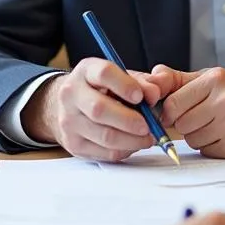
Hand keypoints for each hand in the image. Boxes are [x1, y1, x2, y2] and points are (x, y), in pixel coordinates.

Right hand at [21, 57, 160, 160]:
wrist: (71, 105)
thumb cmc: (101, 89)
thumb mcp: (121, 78)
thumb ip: (142, 82)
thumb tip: (154, 93)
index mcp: (85, 71)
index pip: (104, 74)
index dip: (125, 85)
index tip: (141, 96)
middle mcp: (71, 94)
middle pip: (99, 109)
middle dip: (129, 120)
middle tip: (147, 125)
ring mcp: (69, 121)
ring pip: (105, 136)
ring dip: (132, 140)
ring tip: (146, 137)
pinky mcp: (74, 145)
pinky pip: (105, 153)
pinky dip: (125, 150)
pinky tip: (132, 144)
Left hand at [148, 65, 224, 157]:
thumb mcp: (209, 78)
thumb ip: (178, 80)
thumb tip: (151, 78)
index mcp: (215, 80)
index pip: (173, 104)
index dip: (169, 113)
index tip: (174, 114)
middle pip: (181, 124)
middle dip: (185, 125)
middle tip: (200, 118)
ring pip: (192, 140)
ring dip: (198, 137)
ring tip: (215, 126)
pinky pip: (207, 151)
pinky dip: (211, 147)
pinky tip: (224, 136)